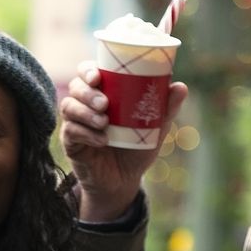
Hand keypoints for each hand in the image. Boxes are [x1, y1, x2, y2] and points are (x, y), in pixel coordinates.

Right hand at [58, 61, 188, 221]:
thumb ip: (166, 108)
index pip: (86, 72)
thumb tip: (181, 86)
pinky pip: (70, 131)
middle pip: (75, 87)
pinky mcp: (71, 143)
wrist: (124, 180)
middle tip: (105, 103)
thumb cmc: (137, 148)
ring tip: (105, 122)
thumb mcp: (155, 128)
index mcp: (102, 92)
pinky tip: (102, 140)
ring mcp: (75, 123)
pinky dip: (86, 134)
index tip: (98, 76)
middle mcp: (84, 104)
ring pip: (69, 106)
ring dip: (85, 112)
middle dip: (88, 92)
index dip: (87, 69)